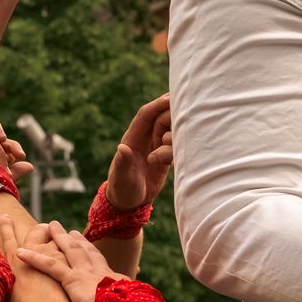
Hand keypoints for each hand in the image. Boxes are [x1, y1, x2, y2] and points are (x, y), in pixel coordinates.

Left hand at [16, 220, 115, 301]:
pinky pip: (49, 265)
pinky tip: (20, 252)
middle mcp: (96, 269)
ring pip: (66, 249)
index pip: (95, 257)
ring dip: (55, 237)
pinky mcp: (73, 280)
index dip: (86, 246)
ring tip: (46, 226)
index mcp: (109, 276)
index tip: (79, 238)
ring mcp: (84, 272)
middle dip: (70, 237)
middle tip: (61, 227)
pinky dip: (33, 258)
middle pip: (81, 248)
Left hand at [105, 93, 172, 213]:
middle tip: (177, 131)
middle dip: (171, 119)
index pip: (146, 114)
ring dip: (175, 139)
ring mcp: (156, 145)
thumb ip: (122, 162)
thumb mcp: (121, 178)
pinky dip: (179, 148)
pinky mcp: (165, 154)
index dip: (158, 104)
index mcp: (132, 138)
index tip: (173, 97)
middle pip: (162, 117)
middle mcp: (145, 138)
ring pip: (172, 129)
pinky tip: (178, 159)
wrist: (129, 204)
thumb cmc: (121, 190)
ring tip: (167, 160)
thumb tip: (123, 147)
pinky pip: (176, 143)